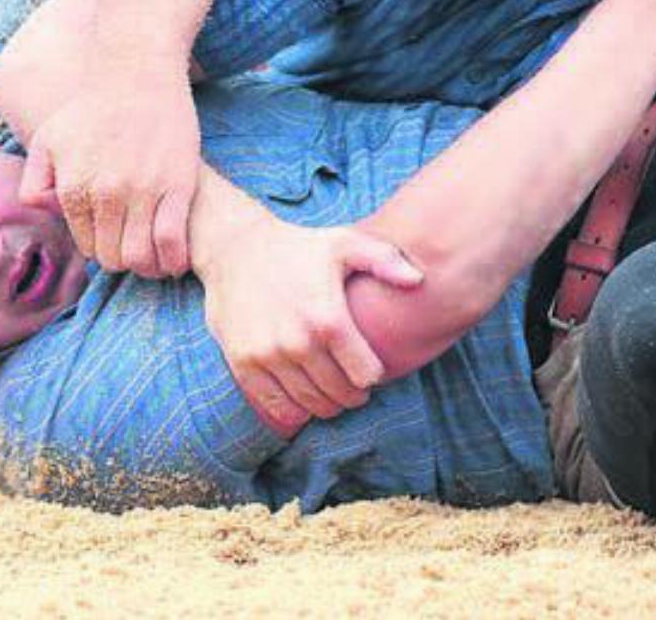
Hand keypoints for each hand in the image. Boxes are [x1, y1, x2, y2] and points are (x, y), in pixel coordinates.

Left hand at [19, 64, 200, 276]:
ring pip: (142, 258)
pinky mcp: (178, 186)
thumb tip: (45, 211)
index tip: (115, 238)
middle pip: (114, 258)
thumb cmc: (93, 105)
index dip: (103, 247)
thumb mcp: (48, 139)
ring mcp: (144, 192)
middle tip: (135, 246)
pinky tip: (176, 257)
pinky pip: (174, 242)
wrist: (136, 71)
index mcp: (74, 189)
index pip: (88, 248)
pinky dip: (174, 259)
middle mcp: (106, 195)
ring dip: (148, 265)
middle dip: (123, 258)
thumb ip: (36, 181)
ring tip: (156, 258)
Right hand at [199, 211, 423, 433]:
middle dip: (351, 395)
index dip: (373, 376)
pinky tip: (301, 398)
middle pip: (339, 395)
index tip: (370, 370)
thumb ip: (385, 260)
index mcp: (328, 318)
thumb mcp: (345, 243)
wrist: (236, 248)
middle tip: (354, 388)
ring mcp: (267, 355)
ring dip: (324, 405)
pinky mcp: (243, 363)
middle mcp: (297, 341)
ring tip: (330, 392)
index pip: (366, 375)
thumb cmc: (300, 247)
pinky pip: (274, 406)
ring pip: (308, 405)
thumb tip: (419, 280)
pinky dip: (292, 411)